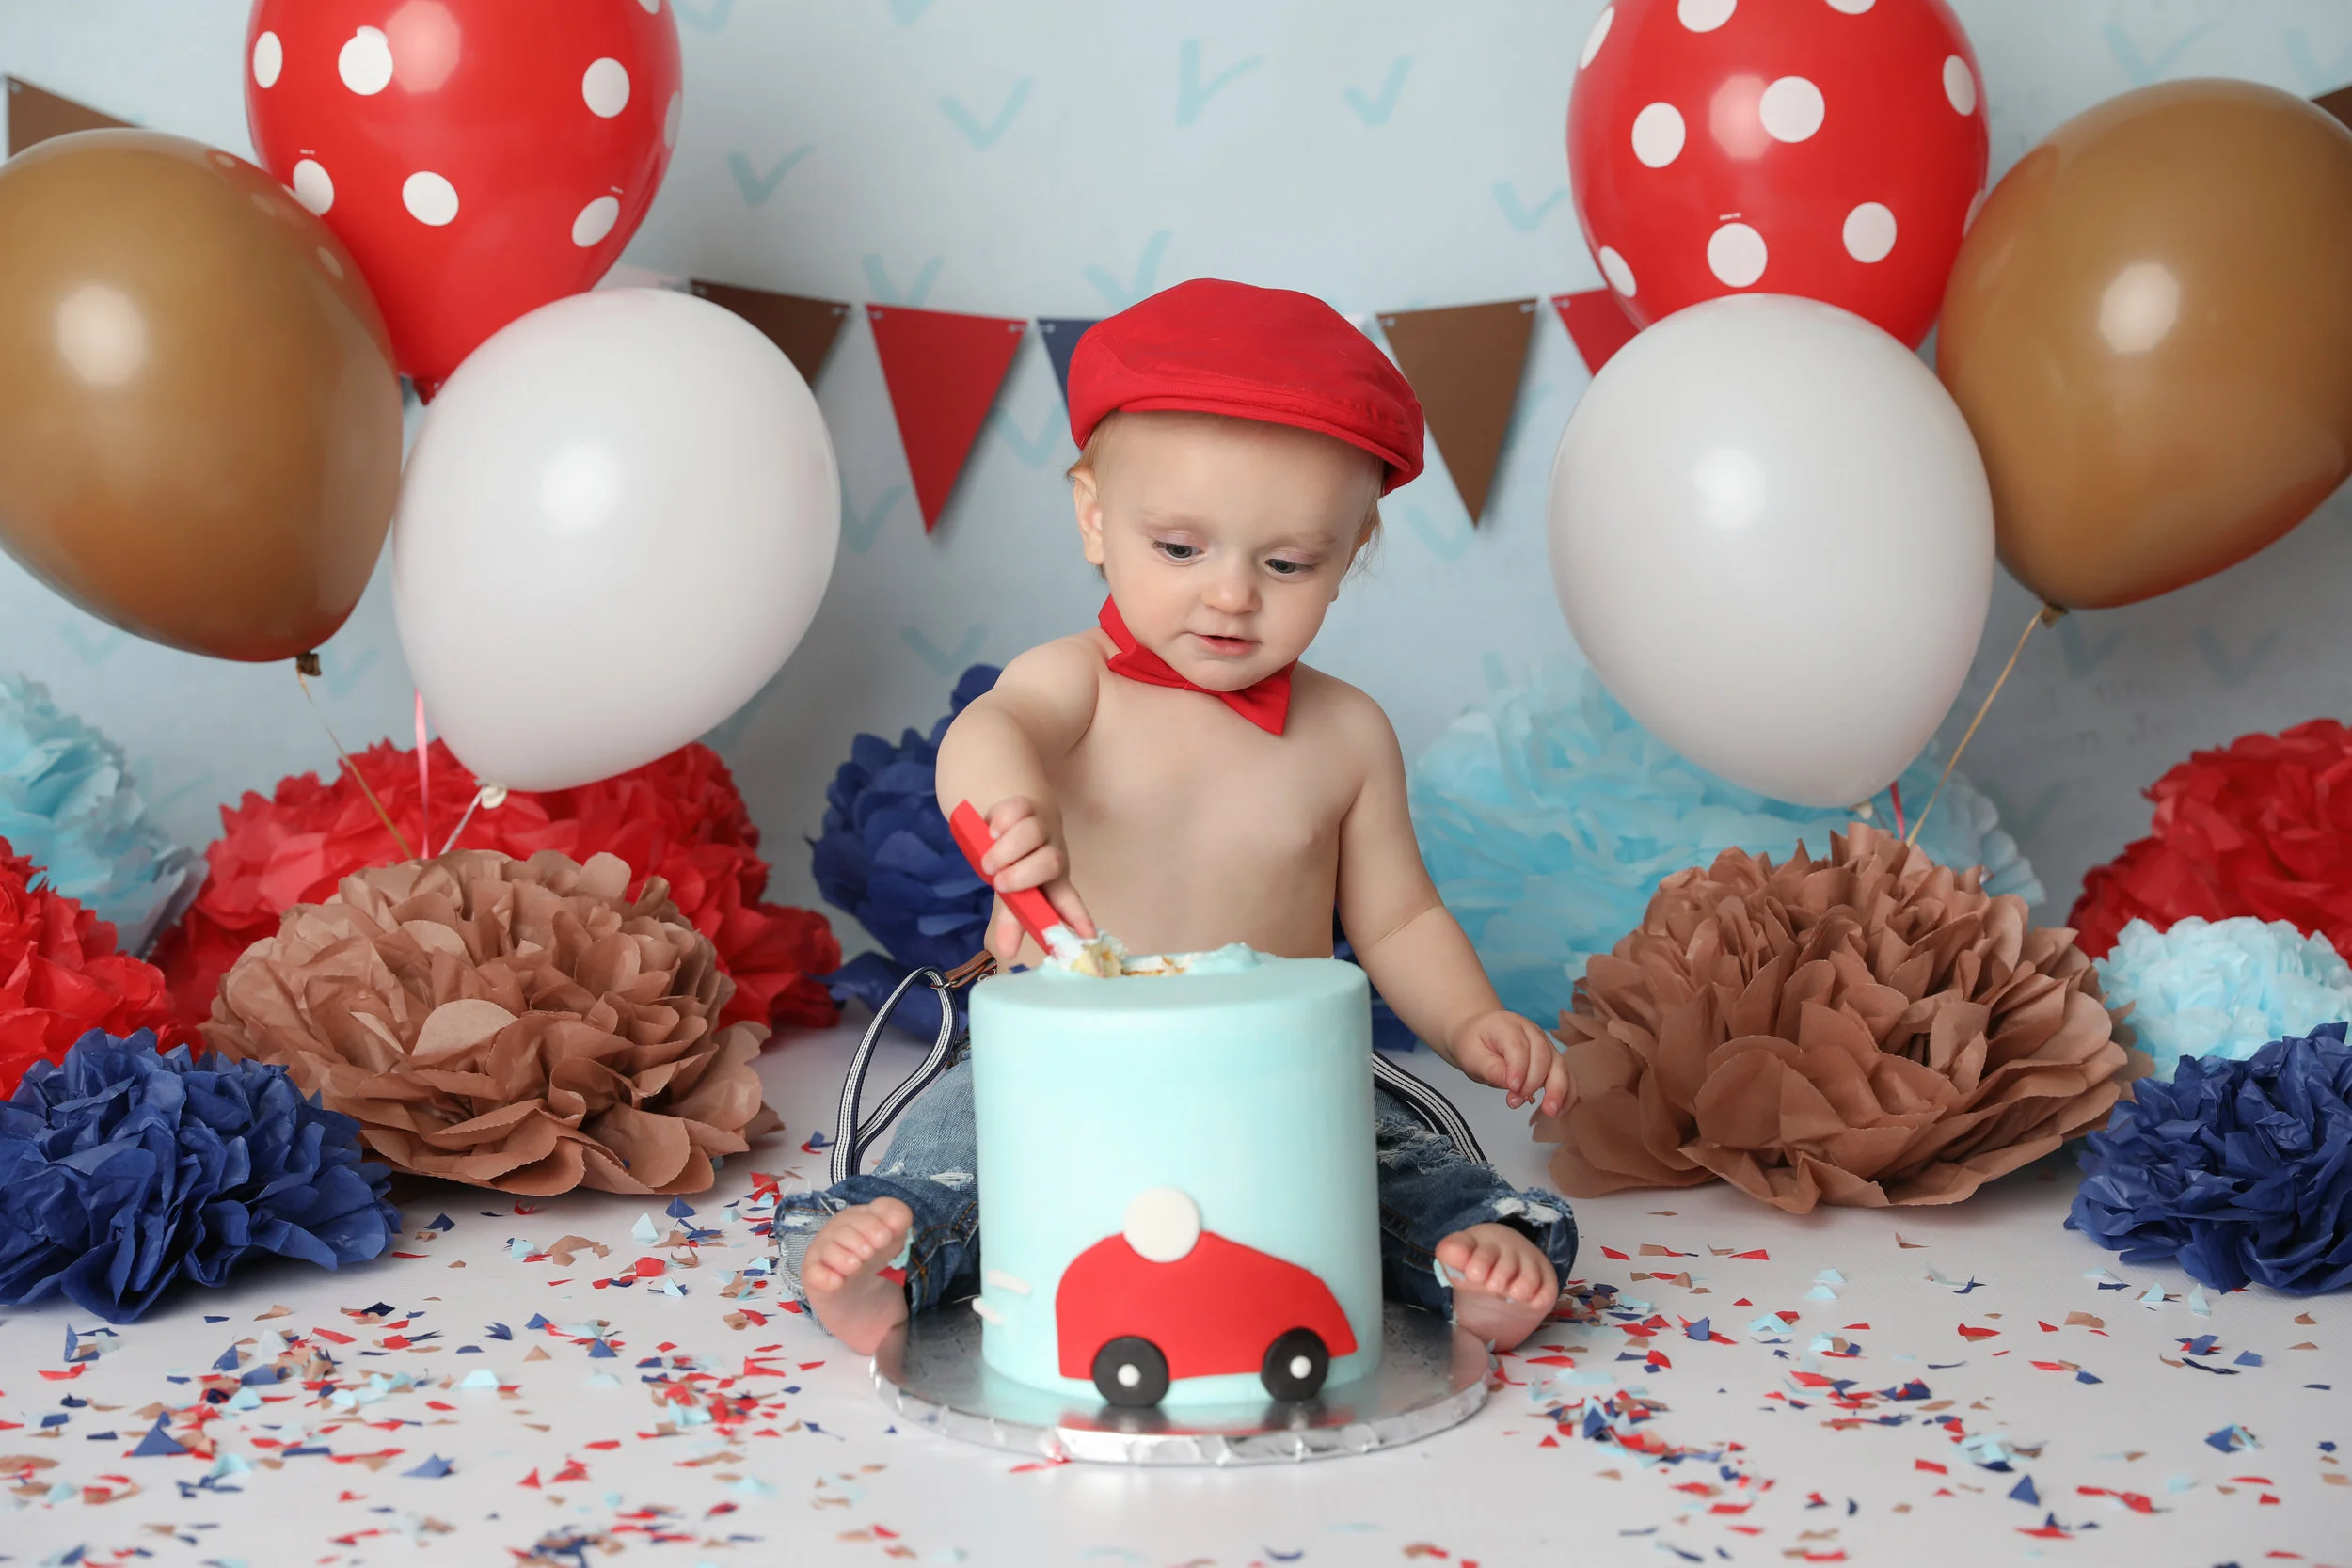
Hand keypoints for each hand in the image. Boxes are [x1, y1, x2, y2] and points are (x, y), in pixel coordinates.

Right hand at [977, 795, 1096, 962]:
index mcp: (1054, 881)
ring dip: (1007, 850)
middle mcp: (1052, 853)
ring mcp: (1040, 827)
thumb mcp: (1013, 894)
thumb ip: (1011, 920)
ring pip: (1031, 832)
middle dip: (1024, 874)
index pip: (1069, 900)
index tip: (1087, 934)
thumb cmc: (1016, 863)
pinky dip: (1002, 821)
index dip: (1077, 915)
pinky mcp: (1025, 805)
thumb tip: (1005, 953)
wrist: (1013, 819)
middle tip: (1000, 883)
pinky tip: (992, 832)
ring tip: (989, 864)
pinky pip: (1016, 809)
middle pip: (1051, 861)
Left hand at [1446, 1009, 1572, 1116]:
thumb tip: (1510, 1084)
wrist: (1479, 1032)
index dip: (1518, 1069)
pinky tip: (1560, 1109)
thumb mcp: (1471, 1055)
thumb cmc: (1474, 1043)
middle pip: (1543, 1056)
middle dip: (1534, 1083)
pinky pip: (1566, 1075)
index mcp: (1509, 1026)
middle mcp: (1532, 1032)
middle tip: (1518, 1103)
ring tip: (1550, 1112)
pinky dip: (1567, 1093)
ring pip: (1560, 1066)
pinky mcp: (1552, 1059)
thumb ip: (1490, 1068)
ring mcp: (1546, 1045)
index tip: (1512, 1088)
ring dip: (1558, 1090)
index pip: (1518, 1047)